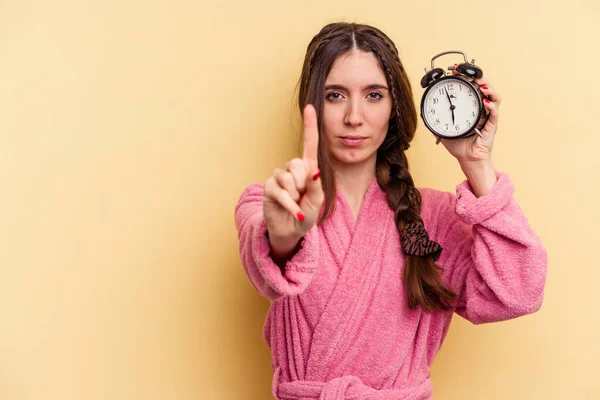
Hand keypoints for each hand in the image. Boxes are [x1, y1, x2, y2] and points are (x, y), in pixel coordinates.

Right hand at [263, 104, 324, 247]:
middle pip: (297, 164)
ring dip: (296, 195)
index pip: (309, 143)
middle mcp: (292, 169)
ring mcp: (278, 177)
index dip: (310, 125)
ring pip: (288, 178)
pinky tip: (295, 212)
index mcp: (307, 168)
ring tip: (296, 203)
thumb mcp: (317, 201)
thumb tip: (314, 170)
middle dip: (303, 184)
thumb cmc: (306, 213)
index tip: (310, 106)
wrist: (291, 231)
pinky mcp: (269, 187)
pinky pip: (280, 191)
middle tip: (303, 196)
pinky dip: (290, 204)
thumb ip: (316, 185)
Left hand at [439, 68, 501, 162]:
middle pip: (484, 87)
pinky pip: (494, 114)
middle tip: (463, 72)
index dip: (465, 76)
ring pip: (494, 96)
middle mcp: (482, 109)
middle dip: (476, 76)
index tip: (454, 71)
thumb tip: (422, 113)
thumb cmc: (459, 145)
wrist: (468, 159)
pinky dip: (491, 106)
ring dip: (488, 87)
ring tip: (480, 83)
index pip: (471, 87)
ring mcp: (488, 116)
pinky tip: (486, 102)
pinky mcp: (492, 126)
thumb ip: (434, 120)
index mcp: (471, 107)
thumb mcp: (442, 129)